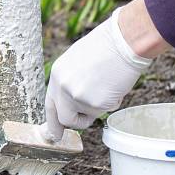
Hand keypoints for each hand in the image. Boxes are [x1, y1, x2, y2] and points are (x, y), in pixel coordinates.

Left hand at [43, 5, 154, 141]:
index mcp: (58, 74)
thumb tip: (73, 102)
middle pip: (64, 118)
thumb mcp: (79, 61)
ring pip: (88, 115)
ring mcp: (78, 96)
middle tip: (81, 125)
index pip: (51, 104)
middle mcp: (63, 87)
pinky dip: (112, 102)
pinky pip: (104, 110)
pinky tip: (115, 84)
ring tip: (108, 85)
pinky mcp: (95, 103)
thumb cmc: (107, 46)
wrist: (124, 41)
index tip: (54, 134)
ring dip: (98, 107)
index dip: (53, 120)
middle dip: (75, 123)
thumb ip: (72, 81)